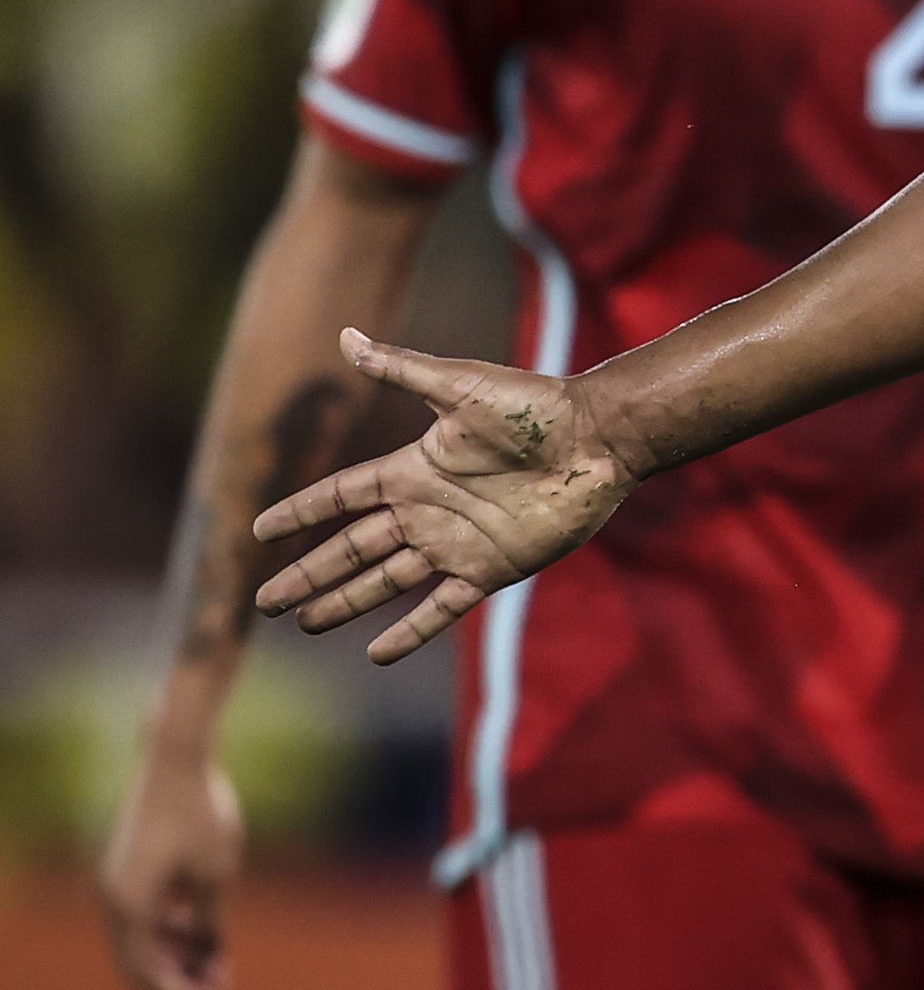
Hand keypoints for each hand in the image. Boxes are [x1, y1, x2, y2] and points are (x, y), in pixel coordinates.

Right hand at [98, 748, 245, 989]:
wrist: (177, 759)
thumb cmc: (202, 812)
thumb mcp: (216, 874)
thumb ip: (208, 921)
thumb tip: (206, 954)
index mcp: (129, 907)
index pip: (147, 976)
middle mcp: (114, 899)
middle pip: (138, 964)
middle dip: (177, 981)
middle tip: (219, 986)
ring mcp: (118, 884)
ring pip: (142, 940)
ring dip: (176, 957)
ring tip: (219, 963)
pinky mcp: (129, 869)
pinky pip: (146, 916)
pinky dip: (172, 931)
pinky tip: (207, 935)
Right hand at [249, 330, 635, 661]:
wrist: (597, 440)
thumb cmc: (533, 407)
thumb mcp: (459, 386)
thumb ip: (401, 371)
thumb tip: (345, 335)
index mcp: (413, 468)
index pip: (342, 495)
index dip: (302, 512)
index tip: (260, 532)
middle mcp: (427, 509)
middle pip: (352, 548)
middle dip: (309, 573)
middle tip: (265, 601)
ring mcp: (457, 542)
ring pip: (386, 581)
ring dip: (345, 602)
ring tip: (306, 623)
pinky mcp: (492, 568)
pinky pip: (442, 607)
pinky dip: (411, 630)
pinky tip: (377, 653)